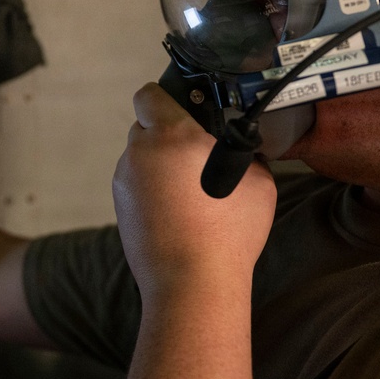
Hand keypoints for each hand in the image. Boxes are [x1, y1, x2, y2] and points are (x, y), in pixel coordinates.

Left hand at [112, 83, 276, 296]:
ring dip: (159, 165)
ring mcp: (124, 182)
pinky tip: (177, 213)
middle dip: (166, 134)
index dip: (165, 97)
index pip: (150, 94)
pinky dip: (152, 191)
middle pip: (145, 126)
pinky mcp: (120, 209)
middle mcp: (139, 153)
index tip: (185, 109)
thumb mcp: (259, 181)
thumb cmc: (228, 231)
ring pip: (140, 158)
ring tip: (189, 192)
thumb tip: (240, 147)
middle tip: (196, 154)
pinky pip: (137, 186)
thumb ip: (243, 152)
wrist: (192, 283)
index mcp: (170, 135)